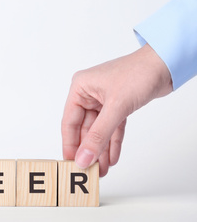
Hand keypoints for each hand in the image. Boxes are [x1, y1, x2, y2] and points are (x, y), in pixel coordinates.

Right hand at [61, 43, 172, 176]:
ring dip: (101, 149)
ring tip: (102, 169)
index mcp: (80, 88)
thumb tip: (84, 157)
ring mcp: (103, 101)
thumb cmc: (138, 73)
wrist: (165, 64)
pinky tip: (112, 157)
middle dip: (88, 150)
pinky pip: (112, 128)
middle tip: (89, 170)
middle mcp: (89, 94)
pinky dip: (113, 142)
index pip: (69, 122)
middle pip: (84, 128)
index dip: (70, 144)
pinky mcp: (118, 106)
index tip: (71, 162)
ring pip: (99, 130)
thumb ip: (99, 135)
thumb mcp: (116, 107)